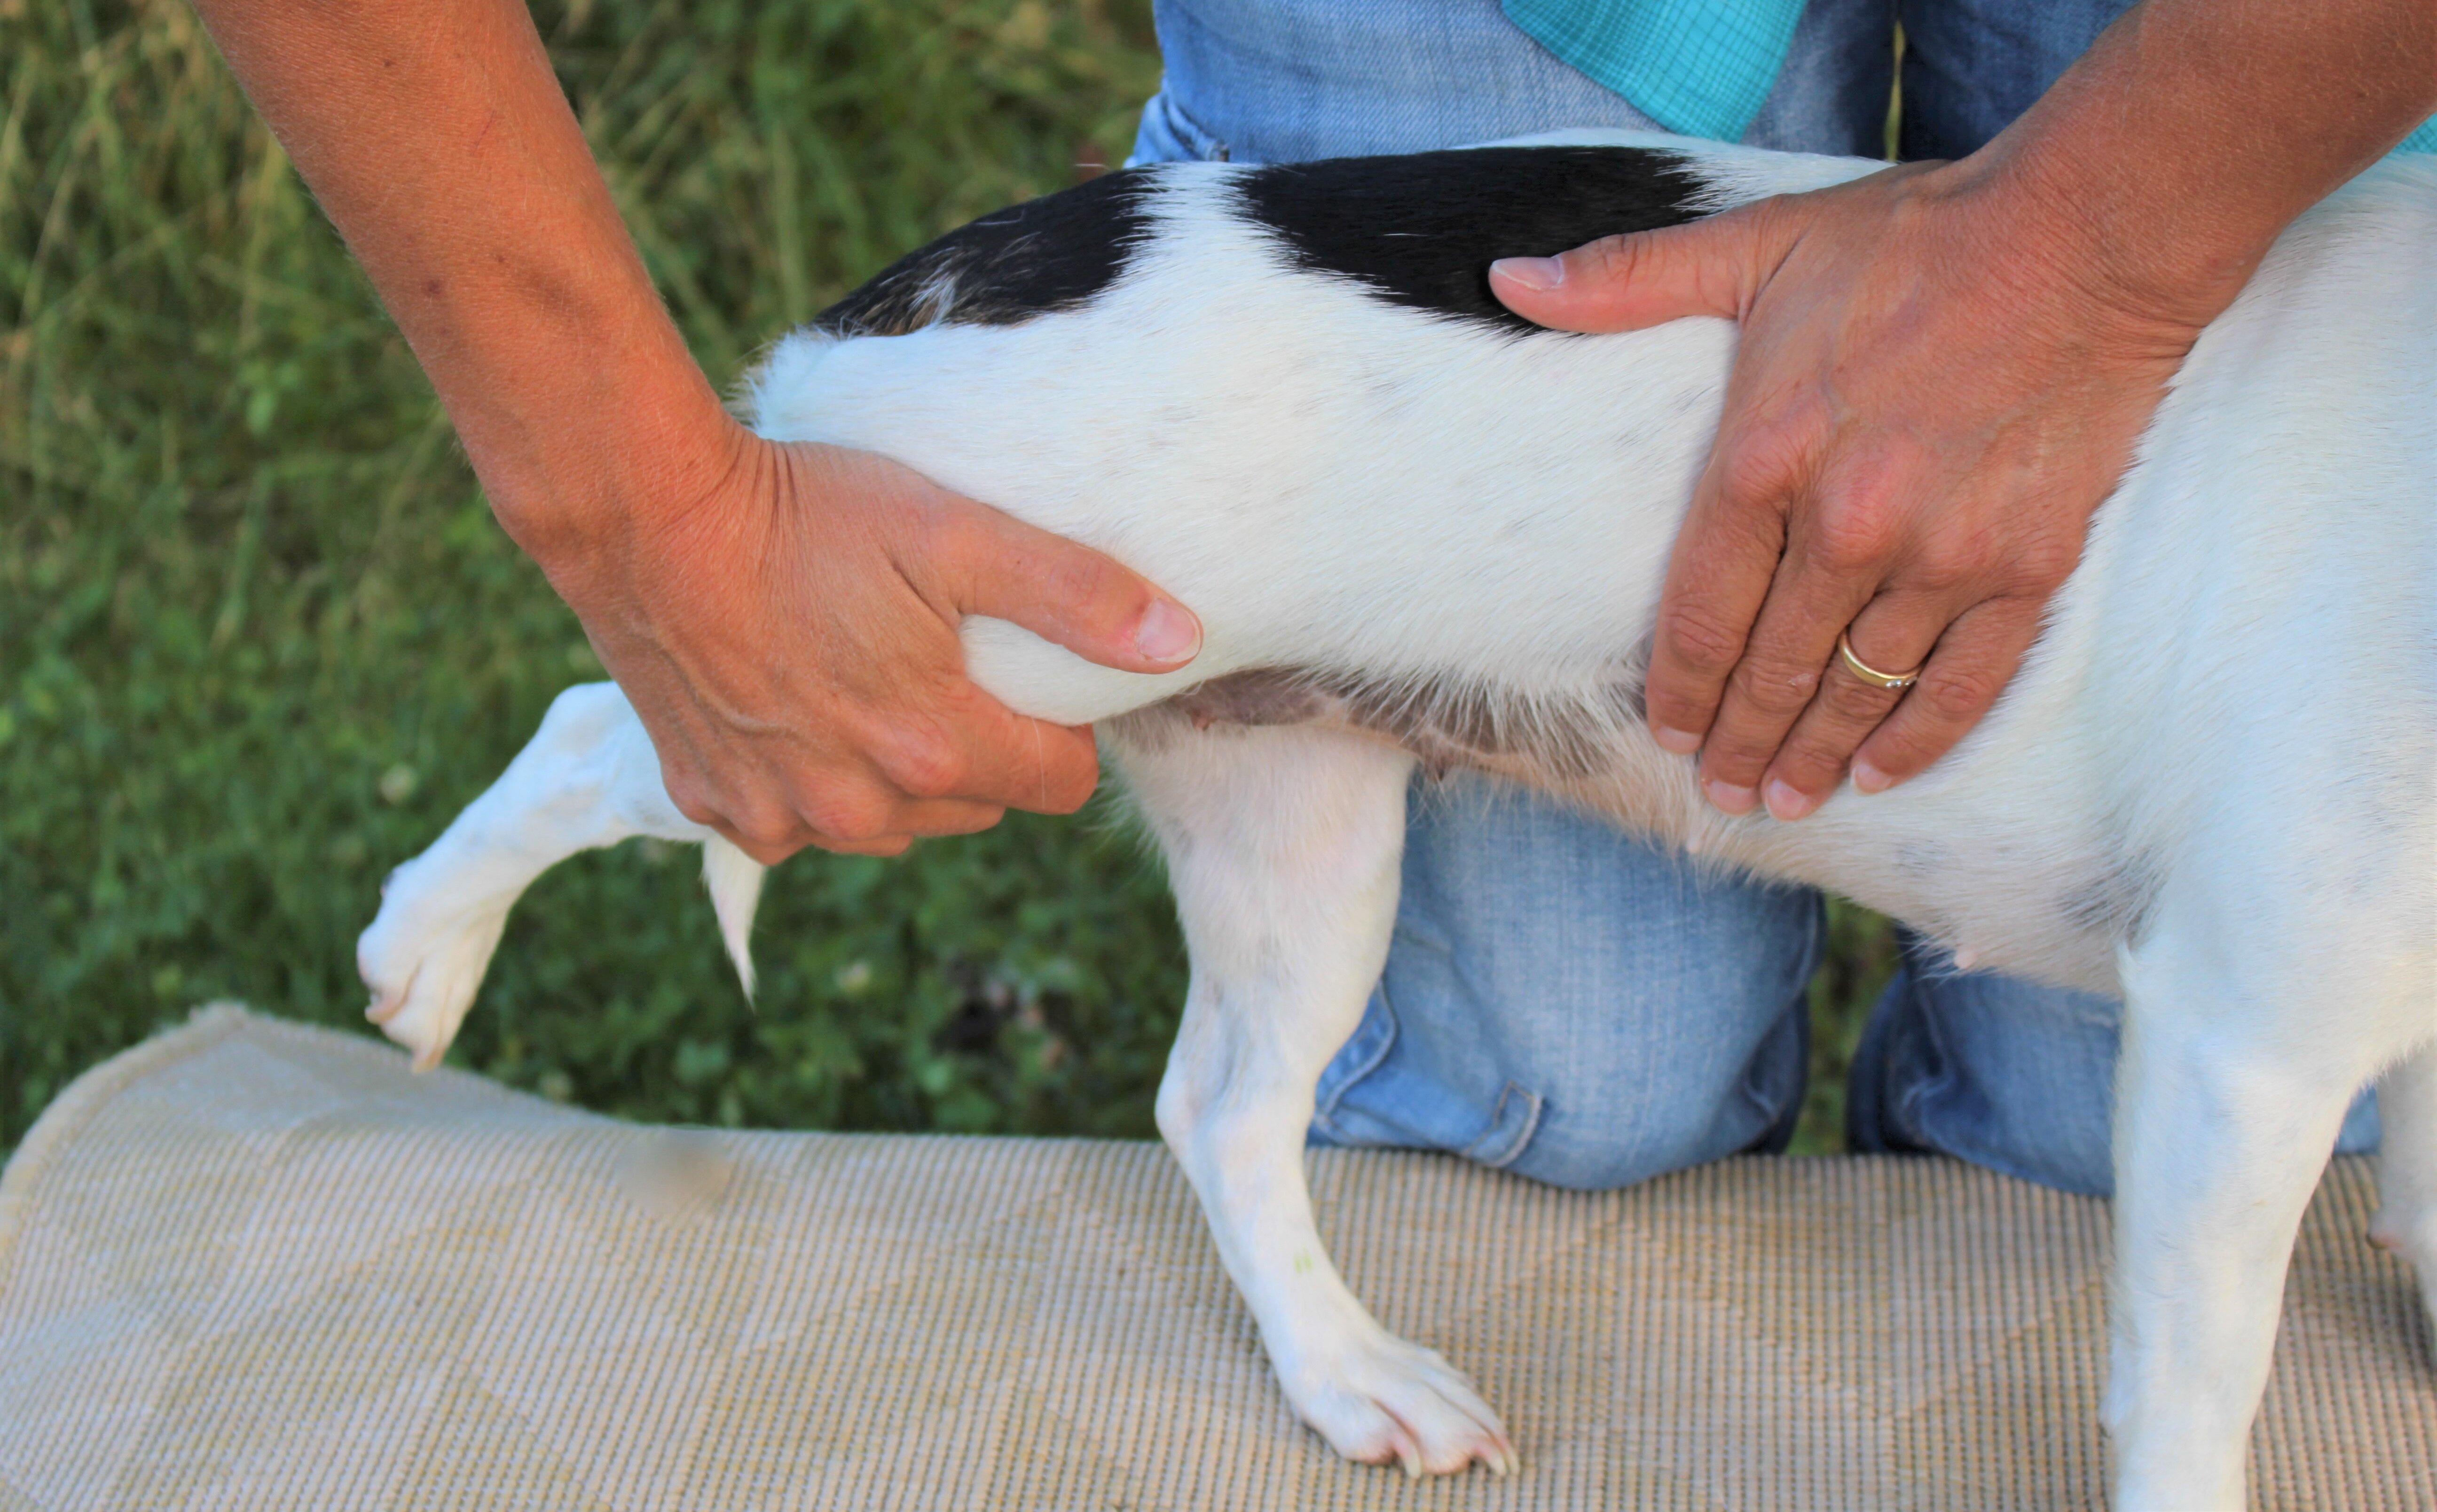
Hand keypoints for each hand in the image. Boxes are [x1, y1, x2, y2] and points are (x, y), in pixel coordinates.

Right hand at [546, 421, 1201, 861]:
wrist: (648, 517)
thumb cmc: (807, 513)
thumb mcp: (954, 530)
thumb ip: (1074, 593)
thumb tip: (1179, 643)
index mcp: (933, 747)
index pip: (1058, 784)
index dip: (1056, 729)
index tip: (1022, 673)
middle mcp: (861, 807)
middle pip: (977, 805)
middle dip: (977, 747)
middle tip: (936, 657)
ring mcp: (783, 817)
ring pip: (892, 821)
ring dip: (895, 769)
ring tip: (862, 674)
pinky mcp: (718, 808)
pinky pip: (800, 822)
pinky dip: (809, 778)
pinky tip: (793, 703)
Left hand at [1492, 157, 2201, 817]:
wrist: (2086, 236)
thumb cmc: (1915, 240)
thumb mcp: (1753, 245)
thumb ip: (1627, 278)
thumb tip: (1510, 278)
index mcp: (1767, 457)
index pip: (1701, 612)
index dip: (1679, 688)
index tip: (1667, 735)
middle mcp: (1848, 523)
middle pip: (1772, 669)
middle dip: (1740, 743)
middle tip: (1722, 794)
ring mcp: (1942, 553)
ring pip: (1856, 689)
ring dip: (1815, 757)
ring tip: (1786, 800)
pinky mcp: (2027, 565)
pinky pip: (1962, 681)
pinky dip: (1919, 740)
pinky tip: (1880, 775)